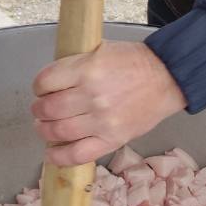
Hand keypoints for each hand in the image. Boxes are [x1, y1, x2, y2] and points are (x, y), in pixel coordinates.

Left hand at [31, 41, 186, 165]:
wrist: (167, 78)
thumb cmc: (134, 62)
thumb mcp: (101, 49)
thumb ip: (75, 63)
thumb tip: (51, 80)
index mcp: (88, 69)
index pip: (45, 82)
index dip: (39, 86)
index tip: (42, 89)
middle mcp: (92, 96)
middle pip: (48, 108)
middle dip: (39, 109)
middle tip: (41, 109)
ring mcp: (102, 120)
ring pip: (58, 131)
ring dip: (44, 130)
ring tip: (45, 126)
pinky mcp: (112, 139)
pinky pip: (78, 154)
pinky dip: (59, 156)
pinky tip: (51, 152)